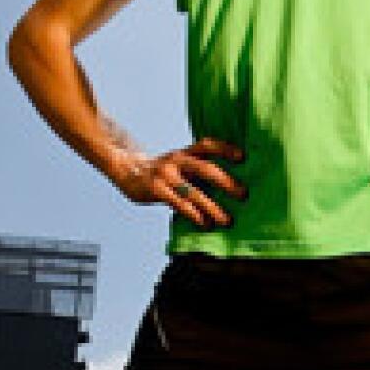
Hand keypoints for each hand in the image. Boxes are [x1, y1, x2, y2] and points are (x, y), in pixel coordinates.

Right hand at [110, 138, 246, 226]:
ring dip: (213, 207)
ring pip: (193, 192)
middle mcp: (176, 161)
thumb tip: (227, 186)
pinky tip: (205, 224)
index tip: (242, 157)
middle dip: (226, 182)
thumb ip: (196, 169)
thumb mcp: (178, 163)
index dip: (225, 149)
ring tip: (227, 220)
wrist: (127, 170)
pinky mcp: (156, 190)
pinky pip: (179, 204)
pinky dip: (194, 215)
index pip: (207, 146)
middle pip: (205, 168)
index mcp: (184, 153)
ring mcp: (165, 175)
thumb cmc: (161, 172)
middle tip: (243, 194)